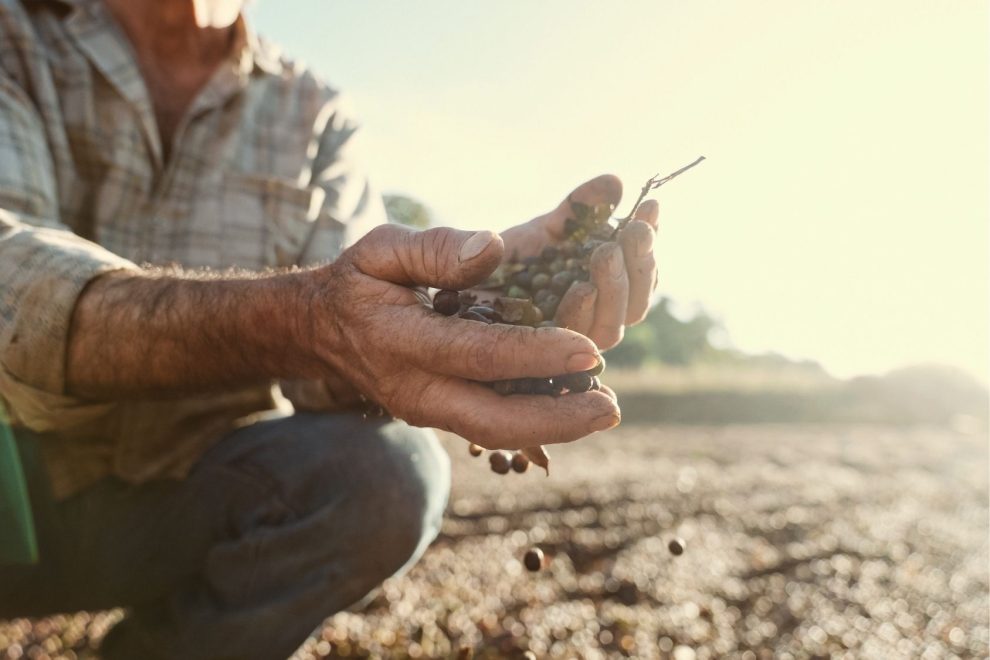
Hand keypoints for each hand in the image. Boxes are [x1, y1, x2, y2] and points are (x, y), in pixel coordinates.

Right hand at [307, 224, 620, 447]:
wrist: (320, 330)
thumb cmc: (357, 282)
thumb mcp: (381, 248)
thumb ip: (435, 249)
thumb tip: (494, 247)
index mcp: (400, 342)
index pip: (477, 354)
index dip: (535, 354)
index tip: (588, 349)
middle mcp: (416, 389)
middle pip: (493, 421)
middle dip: (556, 420)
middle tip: (610, 409)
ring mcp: (428, 410)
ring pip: (497, 434)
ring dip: (554, 428)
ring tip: (603, 412)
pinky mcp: (441, 416)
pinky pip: (493, 428)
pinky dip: (537, 423)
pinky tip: (574, 408)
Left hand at [500, 174, 658, 349]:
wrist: (459, 283)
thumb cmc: (508, 258)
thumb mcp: (547, 227)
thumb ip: (580, 208)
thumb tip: (617, 182)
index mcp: (608, 290)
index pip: (642, 272)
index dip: (650, 242)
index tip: (651, 206)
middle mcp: (596, 320)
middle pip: (635, 304)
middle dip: (639, 265)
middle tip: (634, 230)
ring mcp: (571, 344)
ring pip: (611, 328)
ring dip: (615, 289)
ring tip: (606, 253)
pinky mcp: (542, 361)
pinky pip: (570, 345)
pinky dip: (579, 316)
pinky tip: (581, 287)